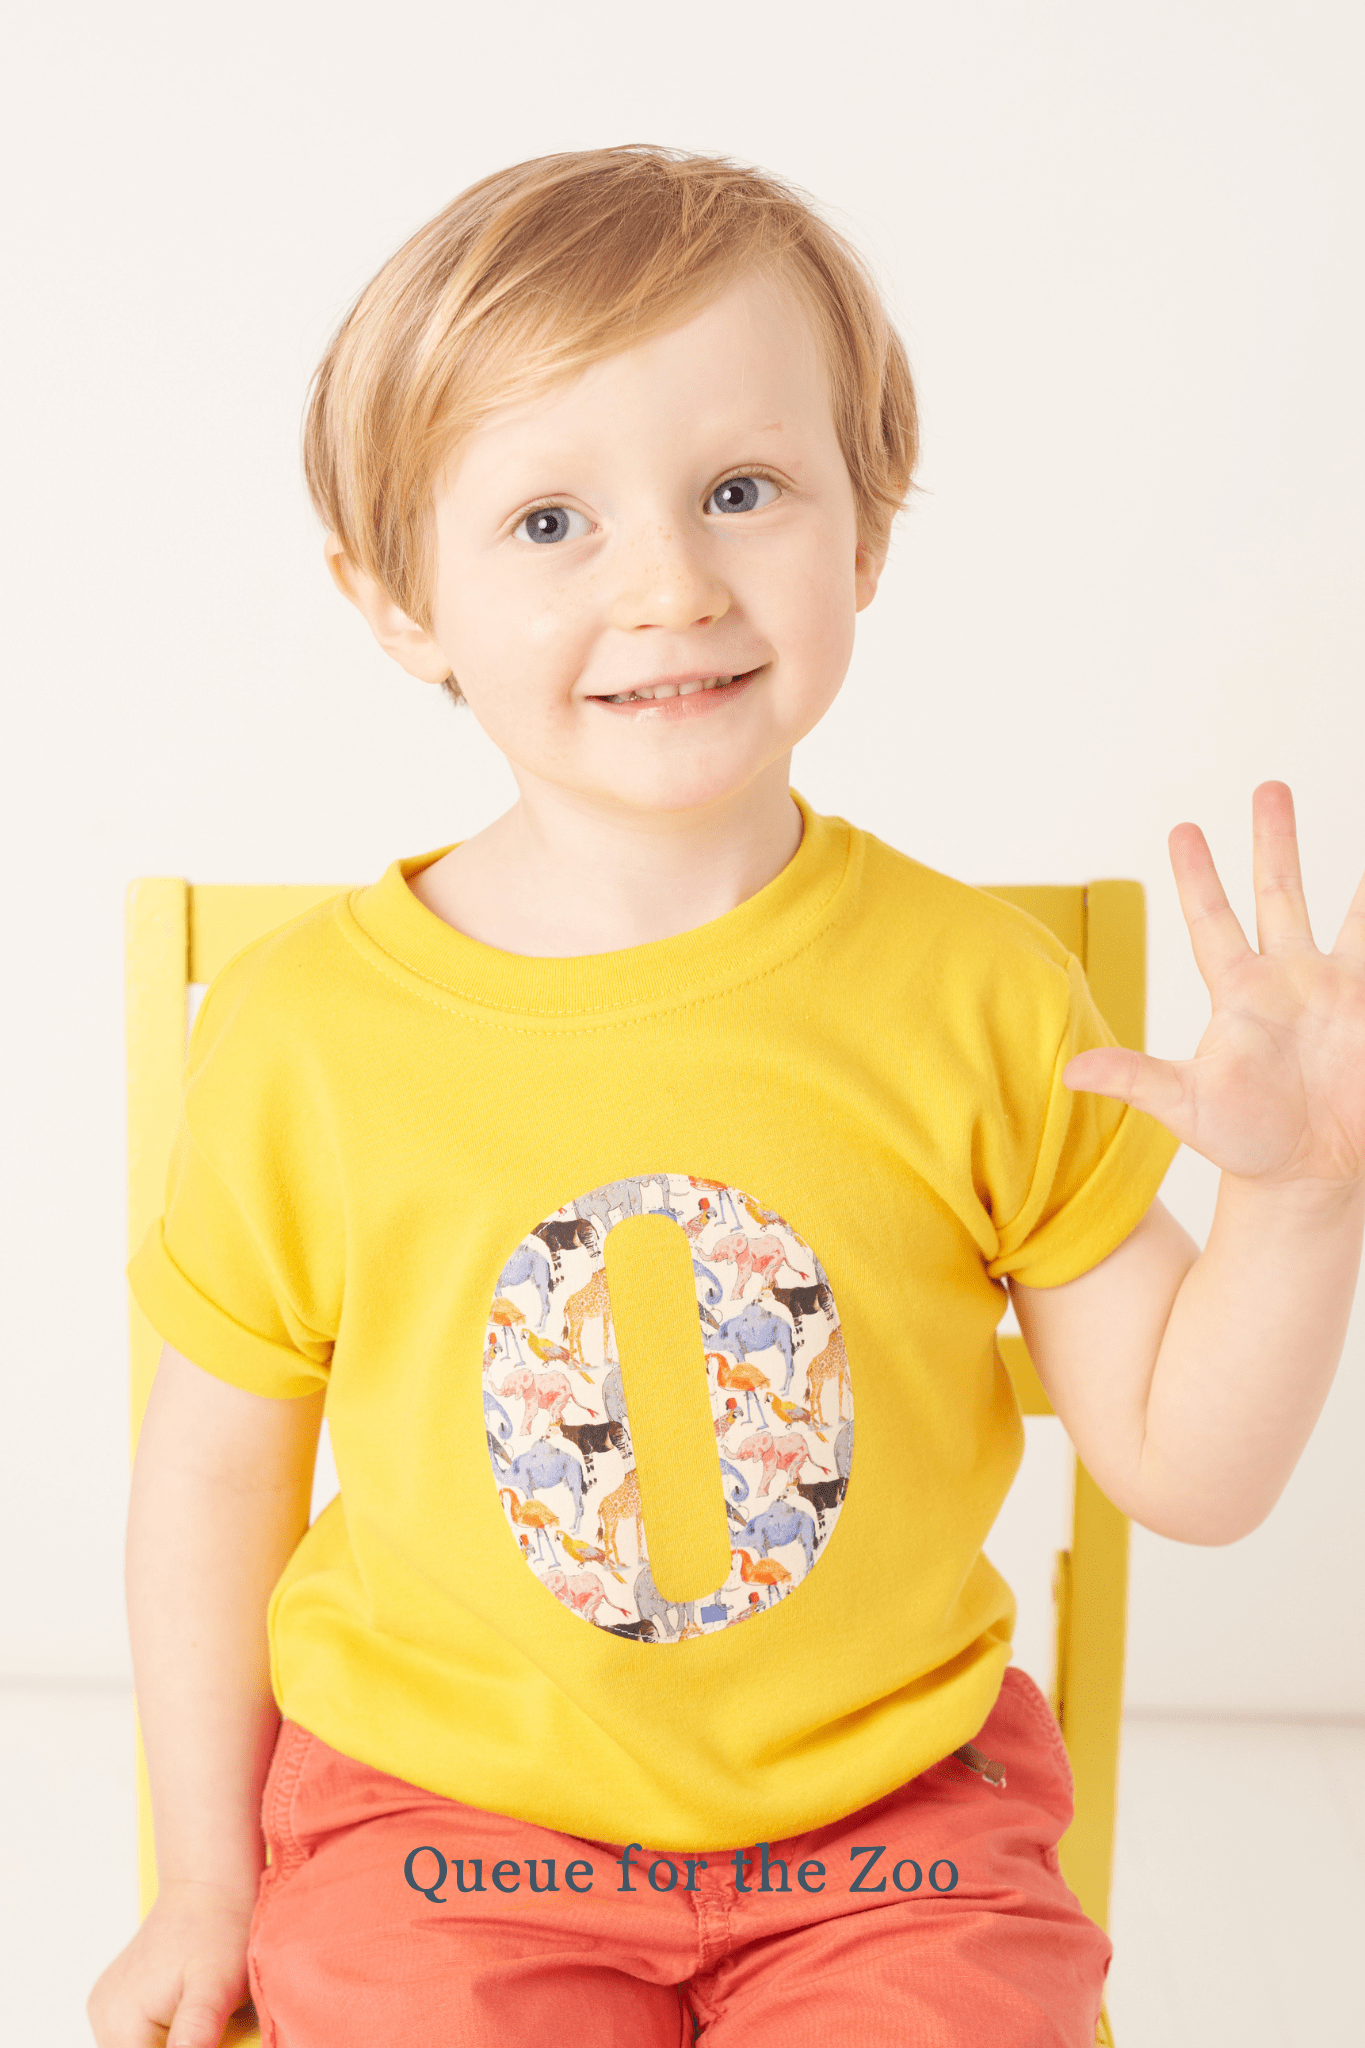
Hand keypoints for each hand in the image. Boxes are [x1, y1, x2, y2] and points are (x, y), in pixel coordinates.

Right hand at [87, 1879, 254, 2047]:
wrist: (210, 1886)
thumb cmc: (219, 1930)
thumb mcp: (217, 1985)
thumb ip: (197, 2029)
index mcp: (121, 2022)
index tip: (207, 2037)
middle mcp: (103, 2016)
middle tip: (211, 2027)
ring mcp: (107, 2006)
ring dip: (167, 2044)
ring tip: (201, 2018)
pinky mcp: (119, 1999)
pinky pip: (137, 2035)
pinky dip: (162, 2034)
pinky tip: (187, 2011)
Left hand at [1064, 782, 1364, 1195]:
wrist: (1308, 1177)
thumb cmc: (1245, 1140)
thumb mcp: (1187, 1107)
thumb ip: (1135, 1080)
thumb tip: (1069, 1073)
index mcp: (1239, 994)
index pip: (1212, 921)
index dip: (1197, 877)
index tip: (1181, 829)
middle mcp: (1288, 980)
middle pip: (1281, 894)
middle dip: (1275, 841)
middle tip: (1270, 785)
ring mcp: (1337, 993)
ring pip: (1352, 918)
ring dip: (1359, 882)